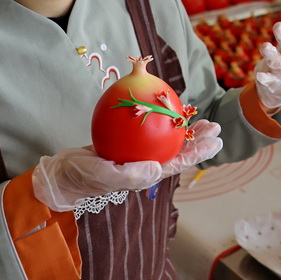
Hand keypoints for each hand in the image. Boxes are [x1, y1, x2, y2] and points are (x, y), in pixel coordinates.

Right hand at [32, 121, 223, 211]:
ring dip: (185, 130)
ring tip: (202, 118)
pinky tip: (165, 104)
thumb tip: (156, 168)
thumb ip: (128, 174)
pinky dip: (159, 118)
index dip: (198, 153)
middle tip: (216, 127)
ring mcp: (139, 154)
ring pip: (168, 140)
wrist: (64, 172)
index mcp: (145, 174)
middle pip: (178, 151)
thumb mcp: (103, 174)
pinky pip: (149, 130)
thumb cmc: (82, 175)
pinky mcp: (130, 145)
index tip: (215, 142)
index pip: (177, 163)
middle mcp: (147, 165)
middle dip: (200, 141)